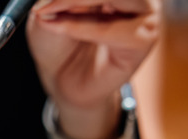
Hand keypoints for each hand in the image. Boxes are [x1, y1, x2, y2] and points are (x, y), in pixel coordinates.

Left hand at [26, 0, 160, 138]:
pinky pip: (122, 31)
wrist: (63, 82)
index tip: (41, 1)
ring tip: (50, 18)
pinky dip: (89, 28)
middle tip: (45, 6)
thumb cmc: (58, 45)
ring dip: (79, 5)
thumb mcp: (44, 13)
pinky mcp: (144, 41)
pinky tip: (65, 31)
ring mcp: (146, 16)